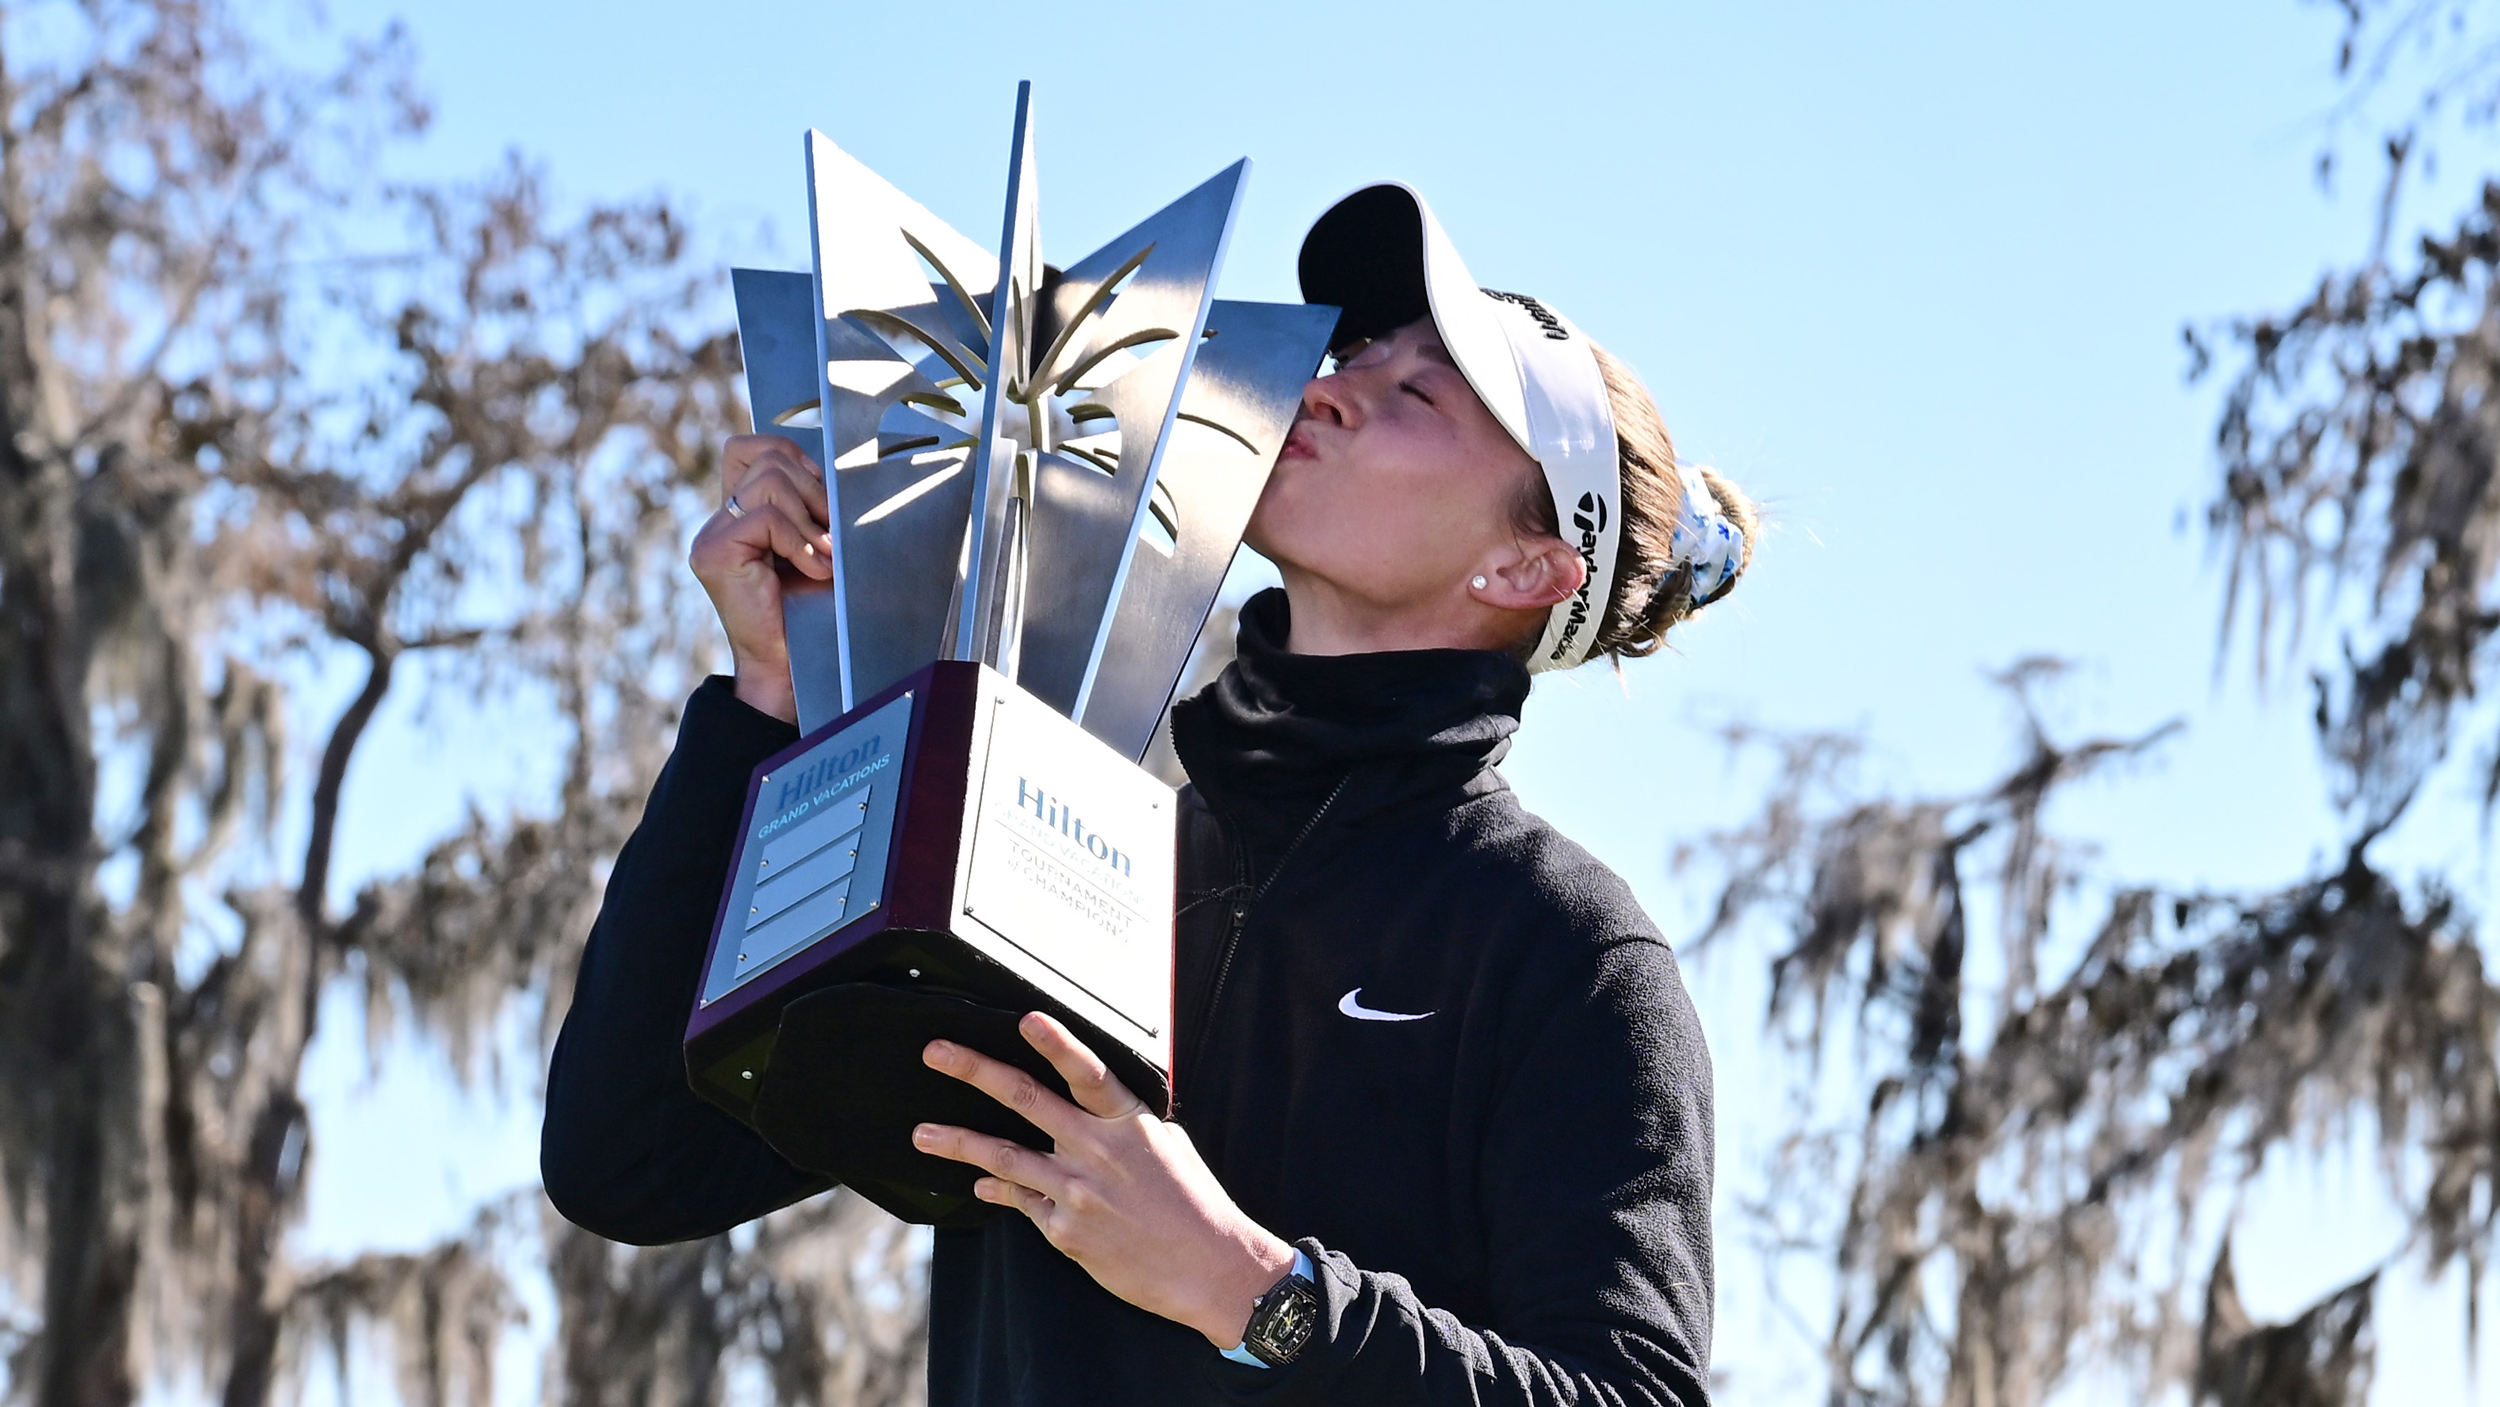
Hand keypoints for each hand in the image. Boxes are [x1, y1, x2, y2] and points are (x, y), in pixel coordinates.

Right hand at [689, 434, 834, 723]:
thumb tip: (834, 469)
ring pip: (769, 482)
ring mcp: (711, 535)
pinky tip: (813, 571)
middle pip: (768, 458)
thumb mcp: (814, 545)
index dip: (792, 457)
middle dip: (814, 490)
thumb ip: (810, 506)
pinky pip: (766, 516)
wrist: (790, 666)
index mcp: (739, 513)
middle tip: (832, 535)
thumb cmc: (809, 612)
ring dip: (810, 520)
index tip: (822, 501)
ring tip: (823, 557)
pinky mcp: (714, 553)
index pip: (753, 447)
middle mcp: (719, 520)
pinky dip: (800, 542)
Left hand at [914, 1013, 1296, 1347]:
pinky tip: (978, 1184)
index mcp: (1128, 1123)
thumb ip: (1123, 1123)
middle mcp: (1097, 1151)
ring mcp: (1077, 1192)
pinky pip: (1022, 1201)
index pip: (1086, 1072)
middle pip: (1026, 1100)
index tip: (1025, 1018)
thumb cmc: (1195, 1204)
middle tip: (937, 1053)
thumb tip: (1093, 1105)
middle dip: (976, 1071)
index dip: (1056, 1043)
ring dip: (958, 1142)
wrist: (1209, 1269)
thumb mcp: (1169, 1146)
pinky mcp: (1065, 1230)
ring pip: (1003, 1157)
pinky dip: (997, 1190)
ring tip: (922, 1134)